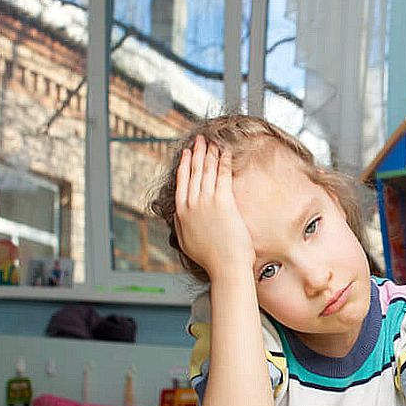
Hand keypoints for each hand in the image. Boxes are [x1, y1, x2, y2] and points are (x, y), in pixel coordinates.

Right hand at [174, 135, 254, 279]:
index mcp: (181, 212)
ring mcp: (206, 202)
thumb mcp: (187, 241)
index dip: (185, 165)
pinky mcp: (223, 202)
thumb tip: (179, 215)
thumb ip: (182, 224)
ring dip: (209, 153)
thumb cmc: (211, 258)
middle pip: (193, 172)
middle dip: (197, 153)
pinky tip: (225, 151)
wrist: (226, 266)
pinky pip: (222, 175)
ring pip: (207, 170)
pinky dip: (223, 160)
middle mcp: (191, 204)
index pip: (182, 182)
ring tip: (212, 141)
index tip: (187, 153)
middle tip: (199, 140)